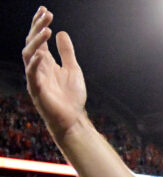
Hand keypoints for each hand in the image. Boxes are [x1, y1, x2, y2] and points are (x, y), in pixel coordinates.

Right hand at [23, 7, 87, 138]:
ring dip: (36, 42)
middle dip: (37, 27)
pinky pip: (32, 75)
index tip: (45, 10)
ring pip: (28, 55)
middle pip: (32, 42)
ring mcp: (35, 78)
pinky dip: (35, 64)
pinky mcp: (37, 90)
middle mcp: (37, 67)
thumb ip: (66, 52)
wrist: (73, 119)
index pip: (38, 39)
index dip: (39, 24)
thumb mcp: (72, 69)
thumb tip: (61, 33)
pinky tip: (42, 55)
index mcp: (45, 61)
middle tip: (47, 14)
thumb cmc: (71, 96)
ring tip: (46, 30)